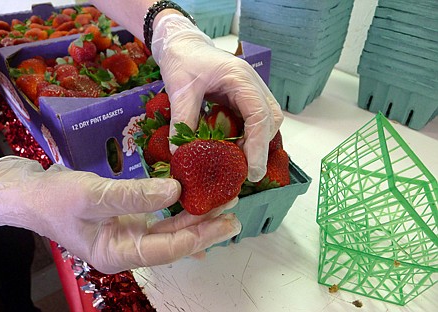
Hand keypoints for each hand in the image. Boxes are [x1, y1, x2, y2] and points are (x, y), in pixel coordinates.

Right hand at [0, 156, 240, 273]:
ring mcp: (127, 236)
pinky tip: (197, 210)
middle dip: (204, 227)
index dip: (198, 235)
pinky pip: (159, 221)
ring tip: (223, 204)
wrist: (30, 194)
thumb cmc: (55, 198)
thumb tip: (177, 190)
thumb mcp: (93, 195)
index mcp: (117, 253)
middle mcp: (126, 249)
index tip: (226, 221)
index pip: (166, 250)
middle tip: (234, 211)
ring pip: (169, 231)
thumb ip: (135, 195)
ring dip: (195, 218)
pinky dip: (178, 214)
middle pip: (173, 242)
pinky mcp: (127, 221)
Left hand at [151, 15, 283, 181]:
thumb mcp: (180, 90)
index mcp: (240, 78)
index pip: (259, 115)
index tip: (253, 170)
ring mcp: (250, 90)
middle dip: (261, 147)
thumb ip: (183, 120)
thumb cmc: (182, 61)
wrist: (182, 45)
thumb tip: (179, 155)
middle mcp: (252, 84)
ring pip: (266, 120)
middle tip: (247, 172)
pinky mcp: (243, 97)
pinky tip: (234, 148)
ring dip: (256, 142)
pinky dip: (248, 136)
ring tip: (239, 162)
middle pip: (270, 119)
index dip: (258, 145)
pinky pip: (254, 119)